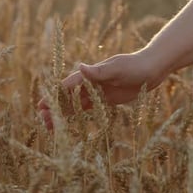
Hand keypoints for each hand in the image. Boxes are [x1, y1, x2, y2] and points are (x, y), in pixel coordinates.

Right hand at [38, 50, 165, 128]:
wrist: (150, 69)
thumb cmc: (133, 66)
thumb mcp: (117, 68)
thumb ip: (98, 71)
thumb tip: (80, 67)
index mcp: (89, 75)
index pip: (67, 87)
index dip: (54, 97)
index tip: (42, 106)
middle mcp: (89, 84)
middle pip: (67, 98)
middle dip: (55, 109)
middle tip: (42, 120)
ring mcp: (96, 92)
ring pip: (75, 105)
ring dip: (63, 114)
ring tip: (50, 127)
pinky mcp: (105, 100)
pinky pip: (87, 109)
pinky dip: (77, 116)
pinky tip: (69, 124)